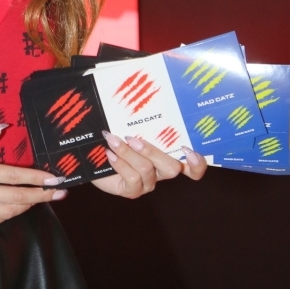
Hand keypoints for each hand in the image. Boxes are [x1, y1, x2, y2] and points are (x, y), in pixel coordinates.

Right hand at [0, 124, 64, 227]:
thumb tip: (1, 128)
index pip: (15, 177)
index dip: (39, 179)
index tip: (57, 178)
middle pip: (18, 198)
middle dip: (43, 196)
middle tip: (61, 193)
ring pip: (9, 213)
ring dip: (28, 207)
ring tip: (41, 200)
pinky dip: (8, 216)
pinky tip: (13, 211)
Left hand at [92, 131, 206, 198]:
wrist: (93, 156)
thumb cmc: (116, 137)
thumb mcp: (130, 127)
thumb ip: (142, 121)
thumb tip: (144, 98)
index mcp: (168, 155)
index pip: (193, 167)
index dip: (197, 163)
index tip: (188, 150)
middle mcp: (161, 172)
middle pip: (172, 168)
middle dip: (152, 152)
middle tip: (133, 139)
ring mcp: (148, 183)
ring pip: (147, 170)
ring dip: (128, 153)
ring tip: (113, 140)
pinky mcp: (133, 191)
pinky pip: (132, 178)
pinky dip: (120, 163)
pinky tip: (110, 153)